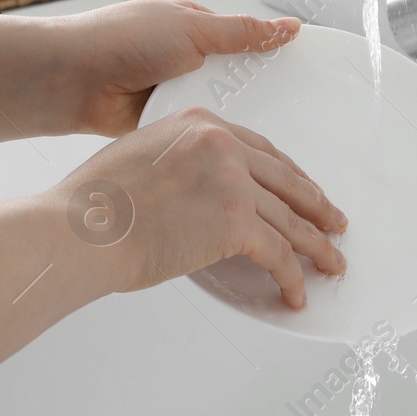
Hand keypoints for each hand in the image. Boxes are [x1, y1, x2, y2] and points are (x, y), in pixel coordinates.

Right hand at [53, 106, 347, 307]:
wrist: (82, 227)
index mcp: (199, 124)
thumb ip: (178, 163)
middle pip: (286, 179)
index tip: (303, 190)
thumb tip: (197, 194)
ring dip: (317, 245)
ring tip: (332, 263)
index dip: (288, 175)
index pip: (261, 149)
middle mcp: (221, 144)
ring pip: (290, 219)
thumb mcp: (140, 156)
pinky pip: (279, 253)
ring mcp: (232, 181)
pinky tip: (297, 292)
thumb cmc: (94, 204)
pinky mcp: (236, 222)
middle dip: (314, 206)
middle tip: (334, 223)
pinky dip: (292, 277)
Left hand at [54, 0, 299, 136]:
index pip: (245, 42)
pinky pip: (193, 129)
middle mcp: (185, 58)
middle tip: (296, 118)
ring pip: (215, 107)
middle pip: (233, 78)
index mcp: (194, 27)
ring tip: (270, 141)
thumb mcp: (193, 28)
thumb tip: (287, 26)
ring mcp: (171, 91)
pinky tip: (232, 152)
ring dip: (228, 116)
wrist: (71, 80)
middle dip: (254, 94)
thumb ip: (242, 32)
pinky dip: (205, 136)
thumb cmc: (124, 40)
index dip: (272, 58)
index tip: (305, 78)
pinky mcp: (160, 121)